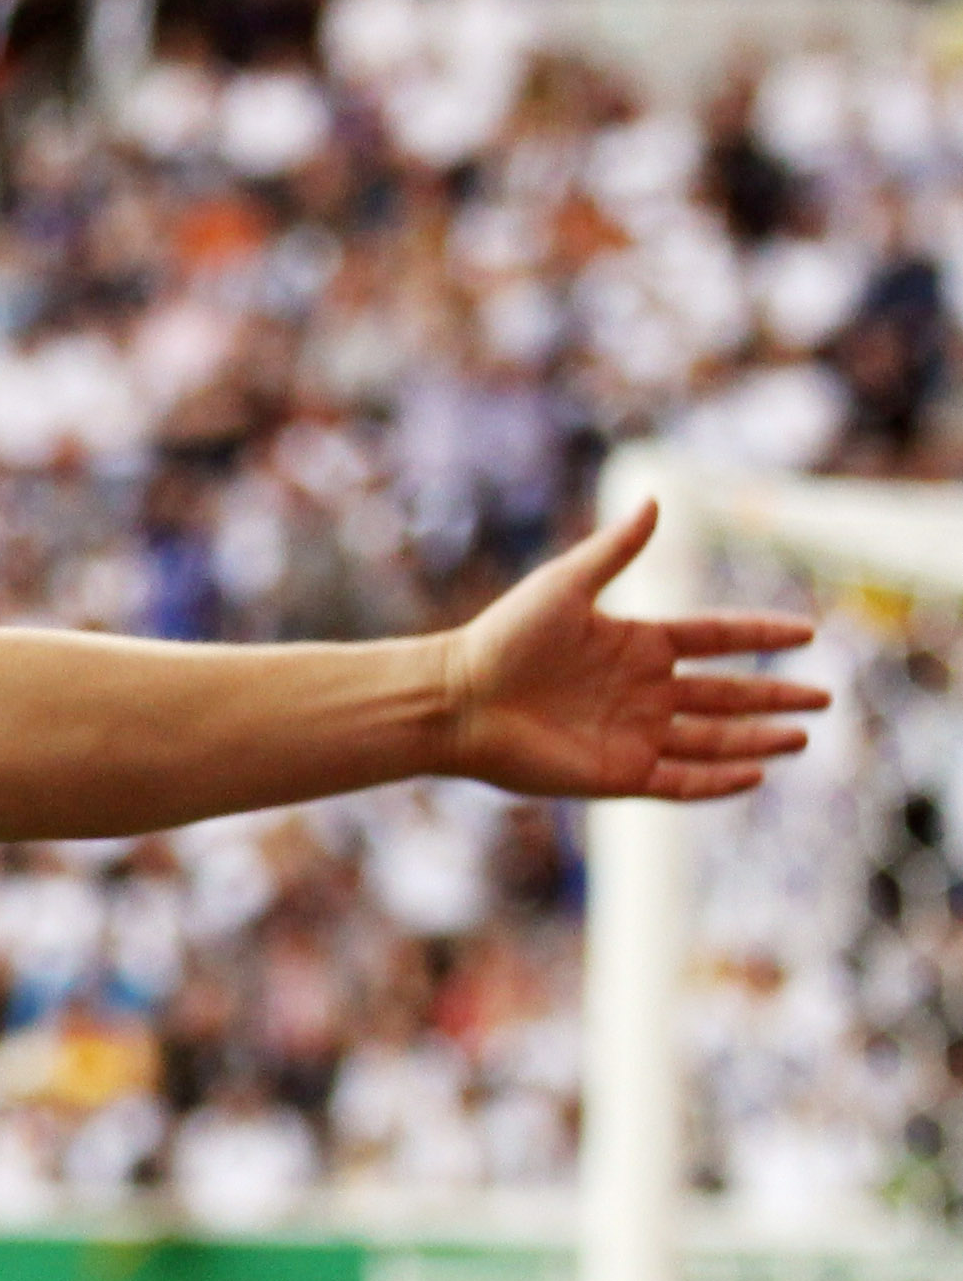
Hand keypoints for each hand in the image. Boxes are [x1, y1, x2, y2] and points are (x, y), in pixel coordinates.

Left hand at [444, 501, 830, 801]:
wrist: (457, 699)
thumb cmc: (504, 638)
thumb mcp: (565, 585)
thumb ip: (615, 549)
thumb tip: (657, 500)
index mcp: (636, 642)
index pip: (714, 637)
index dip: (758, 634)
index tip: (805, 633)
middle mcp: (643, 690)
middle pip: (725, 693)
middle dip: (774, 696)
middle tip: (824, 697)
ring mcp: (634, 733)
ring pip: (713, 739)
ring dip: (757, 739)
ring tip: (801, 738)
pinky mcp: (619, 773)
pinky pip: (681, 781)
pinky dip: (718, 781)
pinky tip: (754, 775)